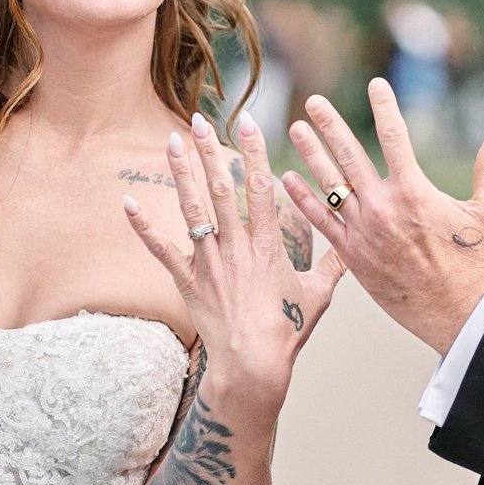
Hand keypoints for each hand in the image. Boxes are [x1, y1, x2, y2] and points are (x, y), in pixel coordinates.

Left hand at [125, 111, 347, 401]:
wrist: (253, 364)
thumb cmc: (288, 330)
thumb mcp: (318, 295)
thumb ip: (334, 265)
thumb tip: (355, 247)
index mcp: (268, 245)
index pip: (260, 187)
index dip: (253, 152)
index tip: (248, 122)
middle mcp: (236, 247)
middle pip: (221, 189)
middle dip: (209, 151)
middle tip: (199, 119)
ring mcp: (209, 263)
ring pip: (193, 210)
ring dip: (181, 174)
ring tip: (172, 142)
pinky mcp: (187, 281)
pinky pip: (161, 250)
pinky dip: (144, 226)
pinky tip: (128, 201)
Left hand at [283, 81, 483, 354]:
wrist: (454, 314)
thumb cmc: (474, 264)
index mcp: (415, 191)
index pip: (394, 136)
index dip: (384, 106)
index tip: (375, 84)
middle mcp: (383, 207)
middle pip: (350, 155)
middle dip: (330, 125)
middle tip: (314, 102)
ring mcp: (363, 231)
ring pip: (330, 184)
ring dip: (311, 154)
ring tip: (296, 129)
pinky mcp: (352, 255)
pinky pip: (321, 222)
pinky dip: (303, 199)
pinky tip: (288, 180)